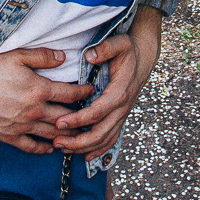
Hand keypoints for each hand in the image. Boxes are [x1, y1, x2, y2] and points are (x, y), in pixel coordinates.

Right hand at [0, 49, 93, 153]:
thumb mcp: (15, 57)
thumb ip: (41, 56)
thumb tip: (63, 56)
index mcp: (39, 90)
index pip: (70, 94)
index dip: (85, 92)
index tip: (92, 91)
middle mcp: (35, 111)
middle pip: (67, 118)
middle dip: (82, 117)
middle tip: (93, 116)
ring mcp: (25, 127)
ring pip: (54, 134)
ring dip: (69, 135)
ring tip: (80, 135)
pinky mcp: (12, 138)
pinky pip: (33, 147)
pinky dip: (45, 149)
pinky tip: (52, 148)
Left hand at [54, 11, 160, 157]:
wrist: (142, 58)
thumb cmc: (128, 51)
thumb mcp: (119, 44)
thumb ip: (105, 49)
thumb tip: (90, 56)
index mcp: (119, 92)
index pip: (96, 112)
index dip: (78, 120)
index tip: (59, 122)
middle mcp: (122, 108)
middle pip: (100, 133)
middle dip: (78, 141)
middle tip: (57, 141)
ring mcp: (122, 115)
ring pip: (105, 140)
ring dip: (84, 148)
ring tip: (63, 148)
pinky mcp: (120, 118)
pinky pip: (111, 139)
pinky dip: (98, 150)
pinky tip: (84, 156)